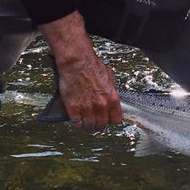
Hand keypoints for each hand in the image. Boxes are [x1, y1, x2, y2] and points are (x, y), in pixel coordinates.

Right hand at [40, 11, 122, 131]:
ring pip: (89, 127)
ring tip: (83, 121)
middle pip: (102, 126)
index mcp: (112, 98)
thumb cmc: (91, 66)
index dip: (110, 120)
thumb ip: (111, 91)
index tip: (105, 118)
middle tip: (92, 120)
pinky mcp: (74, 109)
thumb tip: (110, 97)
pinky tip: (75, 119)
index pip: (116, 120)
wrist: (76, 62)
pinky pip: (77, 124)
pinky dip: (76, 124)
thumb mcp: (109, 77)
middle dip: (97, 124)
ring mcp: (88, 109)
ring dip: (86, 126)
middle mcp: (102, 106)